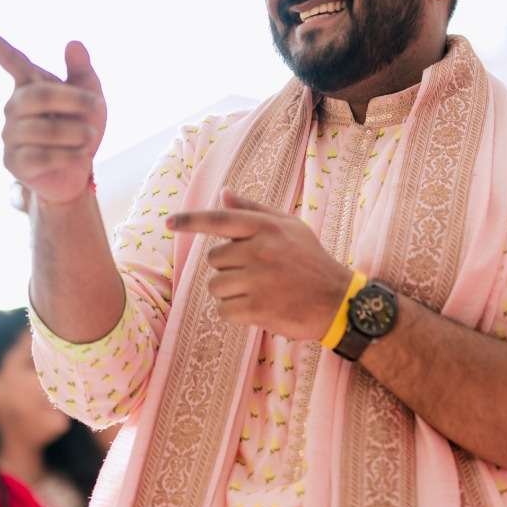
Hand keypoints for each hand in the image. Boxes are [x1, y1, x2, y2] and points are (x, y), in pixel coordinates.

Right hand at [0, 26, 105, 206]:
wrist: (77, 173)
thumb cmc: (80, 130)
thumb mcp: (91, 99)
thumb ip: (82, 71)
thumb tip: (73, 43)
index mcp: (30, 86)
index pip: (11, 61)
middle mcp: (13, 108)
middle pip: (39, 95)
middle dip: (74, 100)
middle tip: (98, 106)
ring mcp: (10, 136)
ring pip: (44, 129)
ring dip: (77, 133)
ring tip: (89, 138)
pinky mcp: (14, 162)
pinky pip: (42, 156)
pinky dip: (70, 156)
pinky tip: (80, 157)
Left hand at [169, 189, 353, 341]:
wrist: (337, 301)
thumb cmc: (310, 260)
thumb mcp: (289, 226)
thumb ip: (253, 209)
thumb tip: (222, 193)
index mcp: (265, 227)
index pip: (218, 220)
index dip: (190, 221)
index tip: (169, 222)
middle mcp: (259, 250)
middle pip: (214, 260)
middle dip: (229, 268)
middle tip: (256, 273)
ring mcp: (257, 280)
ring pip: (216, 286)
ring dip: (231, 292)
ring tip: (258, 291)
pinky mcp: (256, 308)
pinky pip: (224, 310)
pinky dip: (236, 313)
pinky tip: (259, 308)